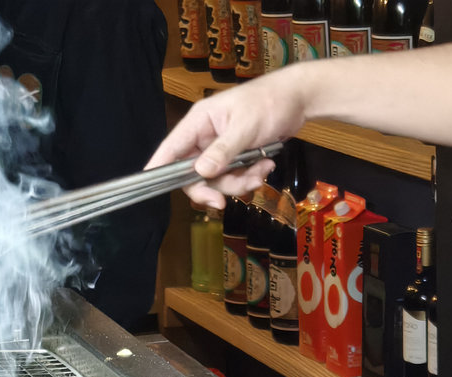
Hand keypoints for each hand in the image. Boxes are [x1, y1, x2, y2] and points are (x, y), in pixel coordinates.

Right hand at [145, 67, 309, 208]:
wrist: (299, 99)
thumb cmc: (270, 102)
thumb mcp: (246, 126)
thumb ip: (223, 150)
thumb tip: (201, 172)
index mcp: (199, 122)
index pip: (171, 149)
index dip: (159, 168)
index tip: (152, 186)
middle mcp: (204, 137)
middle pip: (193, 174)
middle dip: (213, 187)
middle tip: (223, 202)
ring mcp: (219, 148)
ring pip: (216, 180)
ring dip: (239, 182)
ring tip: (261, 171)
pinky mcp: (235, 157)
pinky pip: (233, 177)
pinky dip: (250, 177)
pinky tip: (266, 165)